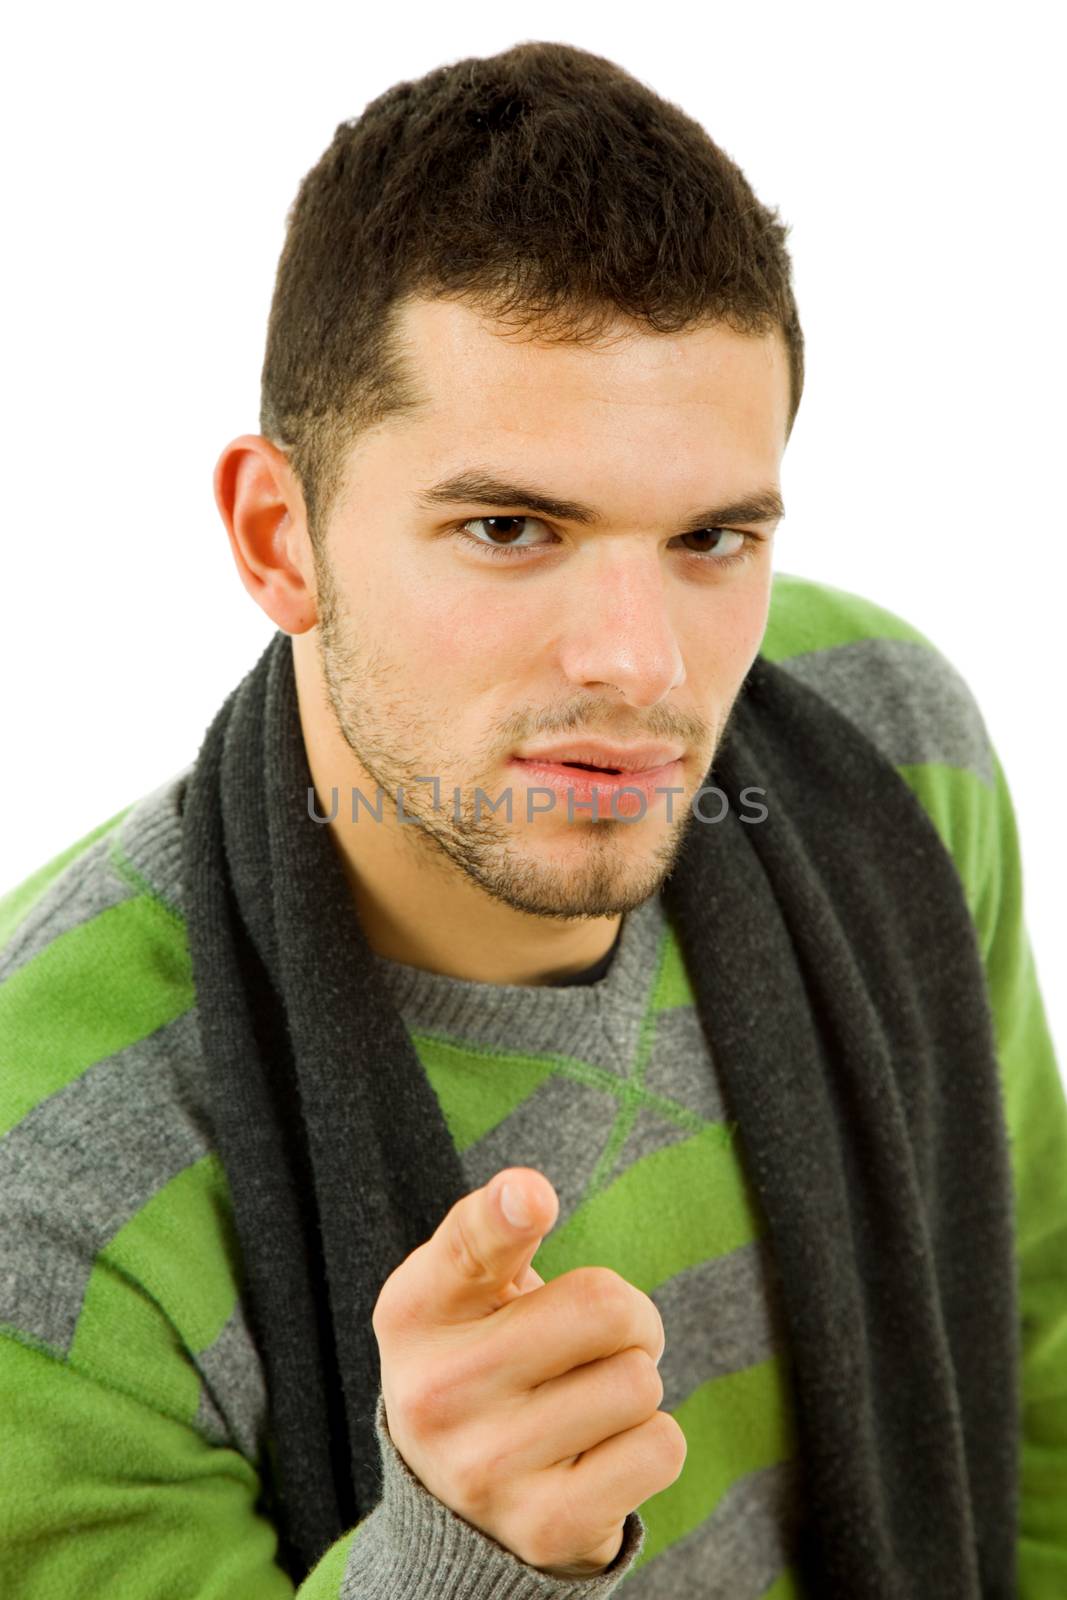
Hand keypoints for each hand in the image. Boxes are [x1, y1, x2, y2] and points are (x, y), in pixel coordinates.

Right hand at [371, 1167, 686, 1575]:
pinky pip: (661, 1447)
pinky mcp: (545, 1526)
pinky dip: (650, 1444)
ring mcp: (487, 1466)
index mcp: (414, 1312)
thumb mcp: (465, 1292)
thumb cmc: (482, 1359)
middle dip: (629, 1317)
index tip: (533, 1198)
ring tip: (587, 1403)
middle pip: (604, 1305)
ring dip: (635, 1386)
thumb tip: (528, 1196)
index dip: (508, 1212)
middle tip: (598, 1344)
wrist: (458, 1507)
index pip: (471, 1244)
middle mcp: (436, 1391)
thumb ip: (497, 1230)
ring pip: (640, 1381)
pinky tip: (599, 1454)